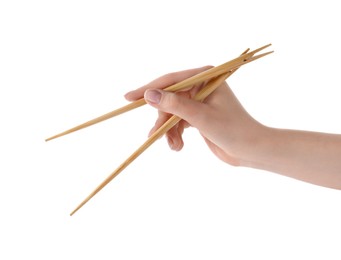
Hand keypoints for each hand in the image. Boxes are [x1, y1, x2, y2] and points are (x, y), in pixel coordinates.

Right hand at [125, 66, 264, 165]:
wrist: (251, 150)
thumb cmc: (233, 130)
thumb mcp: (201, 117)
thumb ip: (174, 105)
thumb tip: (149, 95)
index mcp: (205, 77)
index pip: (171, 80)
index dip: (148, 89)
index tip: (128, 98)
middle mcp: (201, 86)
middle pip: (169, 99)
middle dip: (163, 119)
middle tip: (154, 135)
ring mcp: (199, 101)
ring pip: (172, 114)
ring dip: (170, 131)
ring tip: (174, 146)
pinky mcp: (198, 116)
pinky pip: (178, 122)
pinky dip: (176, 134)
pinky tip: (179, 146)